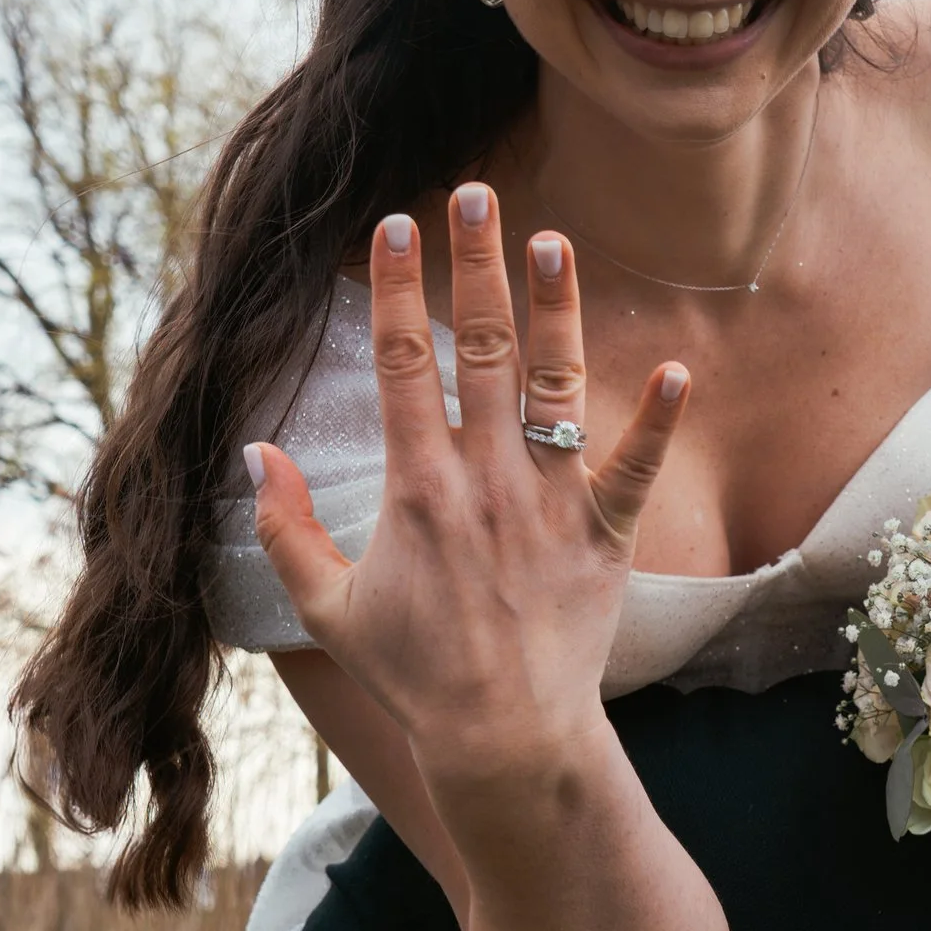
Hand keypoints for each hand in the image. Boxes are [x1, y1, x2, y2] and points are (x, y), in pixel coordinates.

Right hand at [245, 186, 686, 788]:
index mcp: (414, 488)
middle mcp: (483, 481)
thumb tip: (254, 452)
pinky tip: (676, 369)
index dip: (396, 286)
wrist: (503, 737)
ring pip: (553, 387)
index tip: (399, 222)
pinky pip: (636, 470)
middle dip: (476, 264)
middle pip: (479, 349)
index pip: (401, 363)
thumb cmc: (415, 675)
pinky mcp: (605, 538)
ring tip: (557, 240)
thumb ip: (284, 528)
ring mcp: (548, 505)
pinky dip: (656, 422)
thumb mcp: (326, 609)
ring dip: (557, 309)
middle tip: (476, 193)